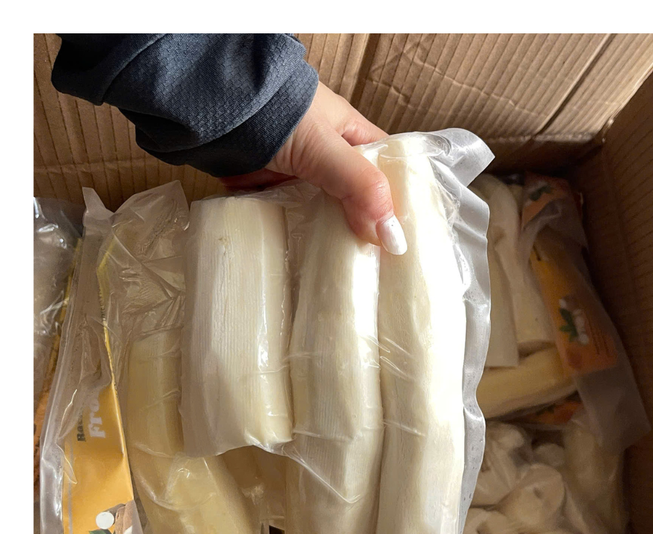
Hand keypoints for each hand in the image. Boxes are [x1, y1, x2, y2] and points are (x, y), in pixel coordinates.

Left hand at [222, 82, 406, 253]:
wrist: (215, 110)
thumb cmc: (276, 114)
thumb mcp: (326, 149)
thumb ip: (360, 187)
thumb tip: (391, 237)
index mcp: (352, 137)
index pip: (388, 172)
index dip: (400, 202)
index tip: (407, 241)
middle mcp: (330, 158)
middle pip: (359, 200)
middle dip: (368, 230)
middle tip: (382, 268)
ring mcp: (301, 177)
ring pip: (327, 215)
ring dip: (334, 239)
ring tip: (354, 275)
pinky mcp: (274, 193)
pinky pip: (295, 221)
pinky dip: (302, 240)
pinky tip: (315, 265)